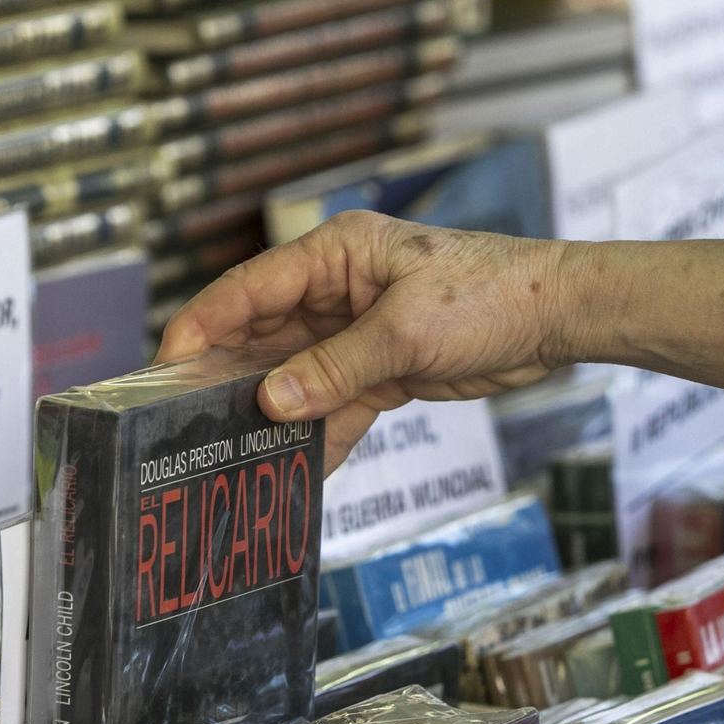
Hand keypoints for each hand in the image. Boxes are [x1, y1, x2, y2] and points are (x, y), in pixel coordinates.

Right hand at [157, 211, 571, 468]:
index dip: (203, 326)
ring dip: (273, 413)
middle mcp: (336, 289)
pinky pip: (334, 403)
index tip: (164, 365)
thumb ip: (336, 367)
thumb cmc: (491, 295)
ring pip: (295, 375)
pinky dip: (320, 433)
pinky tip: (297, 468)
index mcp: (335, 255)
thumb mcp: (407, 331)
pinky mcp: (380, 368)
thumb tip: (272, 402)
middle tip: (186, 421)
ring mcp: (356, 331)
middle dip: (229, 378)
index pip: (250, 288)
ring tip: (231, 453)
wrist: (559, 318)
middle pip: (263, 336)